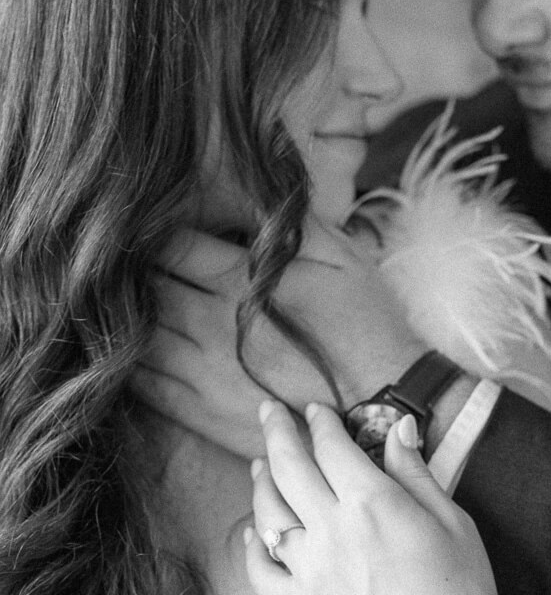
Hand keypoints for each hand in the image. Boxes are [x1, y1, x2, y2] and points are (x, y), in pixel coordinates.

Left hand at [136, 220, 425, 458]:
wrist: (380, 405)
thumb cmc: (366, 324)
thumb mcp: (340, 255)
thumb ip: (289, 220)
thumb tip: (256, 182)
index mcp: (241, 280)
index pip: (172, 245)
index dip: (156, 232)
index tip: (150, 227)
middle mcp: (211, 323)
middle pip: (146, 287)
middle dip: (134, 272)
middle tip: (129, 264)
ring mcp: (201, 371)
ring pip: (137, 334)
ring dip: (126, 317)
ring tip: (129, 306)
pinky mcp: (200, 412)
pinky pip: (143, 384)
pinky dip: (128, 363)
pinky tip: (132, 351)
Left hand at [244, 400, 521, 594]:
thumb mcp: (454, 523)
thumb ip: (416, 474)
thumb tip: (397, 430)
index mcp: (372, 503)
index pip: (331, 446)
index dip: (321, 422)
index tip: (316, 410)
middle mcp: (331, 531)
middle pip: (288, 467)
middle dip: (277, 430)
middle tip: (270, 410)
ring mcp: (310, 573)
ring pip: (268, 513)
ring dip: (261, 481)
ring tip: (261, 465)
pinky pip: (260, 572)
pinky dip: (252, 547)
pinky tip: (255, 533)